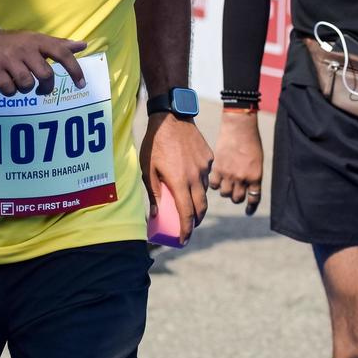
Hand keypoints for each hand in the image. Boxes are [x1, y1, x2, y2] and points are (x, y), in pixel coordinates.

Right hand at [0, 29, 85, 96]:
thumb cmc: (16, 44)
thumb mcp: (38, 40)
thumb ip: (60, 45)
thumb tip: (84, 45)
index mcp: (38, 41)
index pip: (62, 53)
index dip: (74, 69)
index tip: (81, 84)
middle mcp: (25, 48)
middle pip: (45, 74)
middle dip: (46, 87)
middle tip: (42, 89)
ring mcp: (8, 58)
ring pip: (27, 83)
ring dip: (27, 89)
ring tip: (22, 84)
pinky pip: (8, 89)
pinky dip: (11, 92)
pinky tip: (8, 85)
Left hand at [140, 114, 212, 244]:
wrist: (172, 117)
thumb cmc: (156, 144)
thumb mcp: (148, 170)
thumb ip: (154, 193)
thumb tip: (155, 215)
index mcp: (180, 182)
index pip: (187, 214)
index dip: (186, 230)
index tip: (184, 240)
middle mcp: (196, 177)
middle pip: (201, 207)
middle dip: (195, 221)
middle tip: (188, 226)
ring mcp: (205, 166)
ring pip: (204, 190)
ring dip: (197, 200)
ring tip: (187, 201)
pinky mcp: (209, 157)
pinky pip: (206, 174)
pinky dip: (199, 180)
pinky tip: (189, 175)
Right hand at [209, 110, 263, 214]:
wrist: (239, 127)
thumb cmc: (251, 141)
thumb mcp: (256, 160)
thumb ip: (251, 175)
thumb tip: (245, 188)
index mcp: (255, 177)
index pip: (253, 199)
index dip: (250, 207)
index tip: (248, 212)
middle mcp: (242, 178)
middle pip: (237, 198)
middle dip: (236, 196)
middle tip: (234, 191)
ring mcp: (229, 174)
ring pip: (224, 193)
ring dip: (225, 190)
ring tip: (225, 183)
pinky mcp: (217, 168)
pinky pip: (214, 185)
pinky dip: (215, 183)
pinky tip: (216, 178)